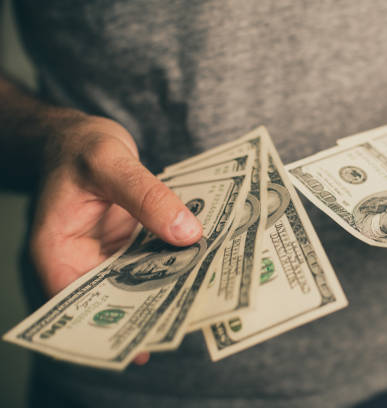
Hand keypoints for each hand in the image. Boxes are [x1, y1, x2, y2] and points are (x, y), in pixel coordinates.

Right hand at [29, 114, 201, 364]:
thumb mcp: (110, 162)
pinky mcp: (126, 245)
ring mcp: (105, 255)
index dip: (111, 324)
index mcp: (57, 249)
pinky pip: (151, 261)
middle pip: (113, 298)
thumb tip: (188, 233)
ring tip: (204, 301)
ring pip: (137, 283)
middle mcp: (79, 261)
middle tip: (190, 321)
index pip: (76, 303)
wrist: (82, 135)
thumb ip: (147, 195)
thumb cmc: (81, 147)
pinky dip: (173, 264)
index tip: (147, 341)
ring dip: (167, 289)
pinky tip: (202, 268)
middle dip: (149, 310)